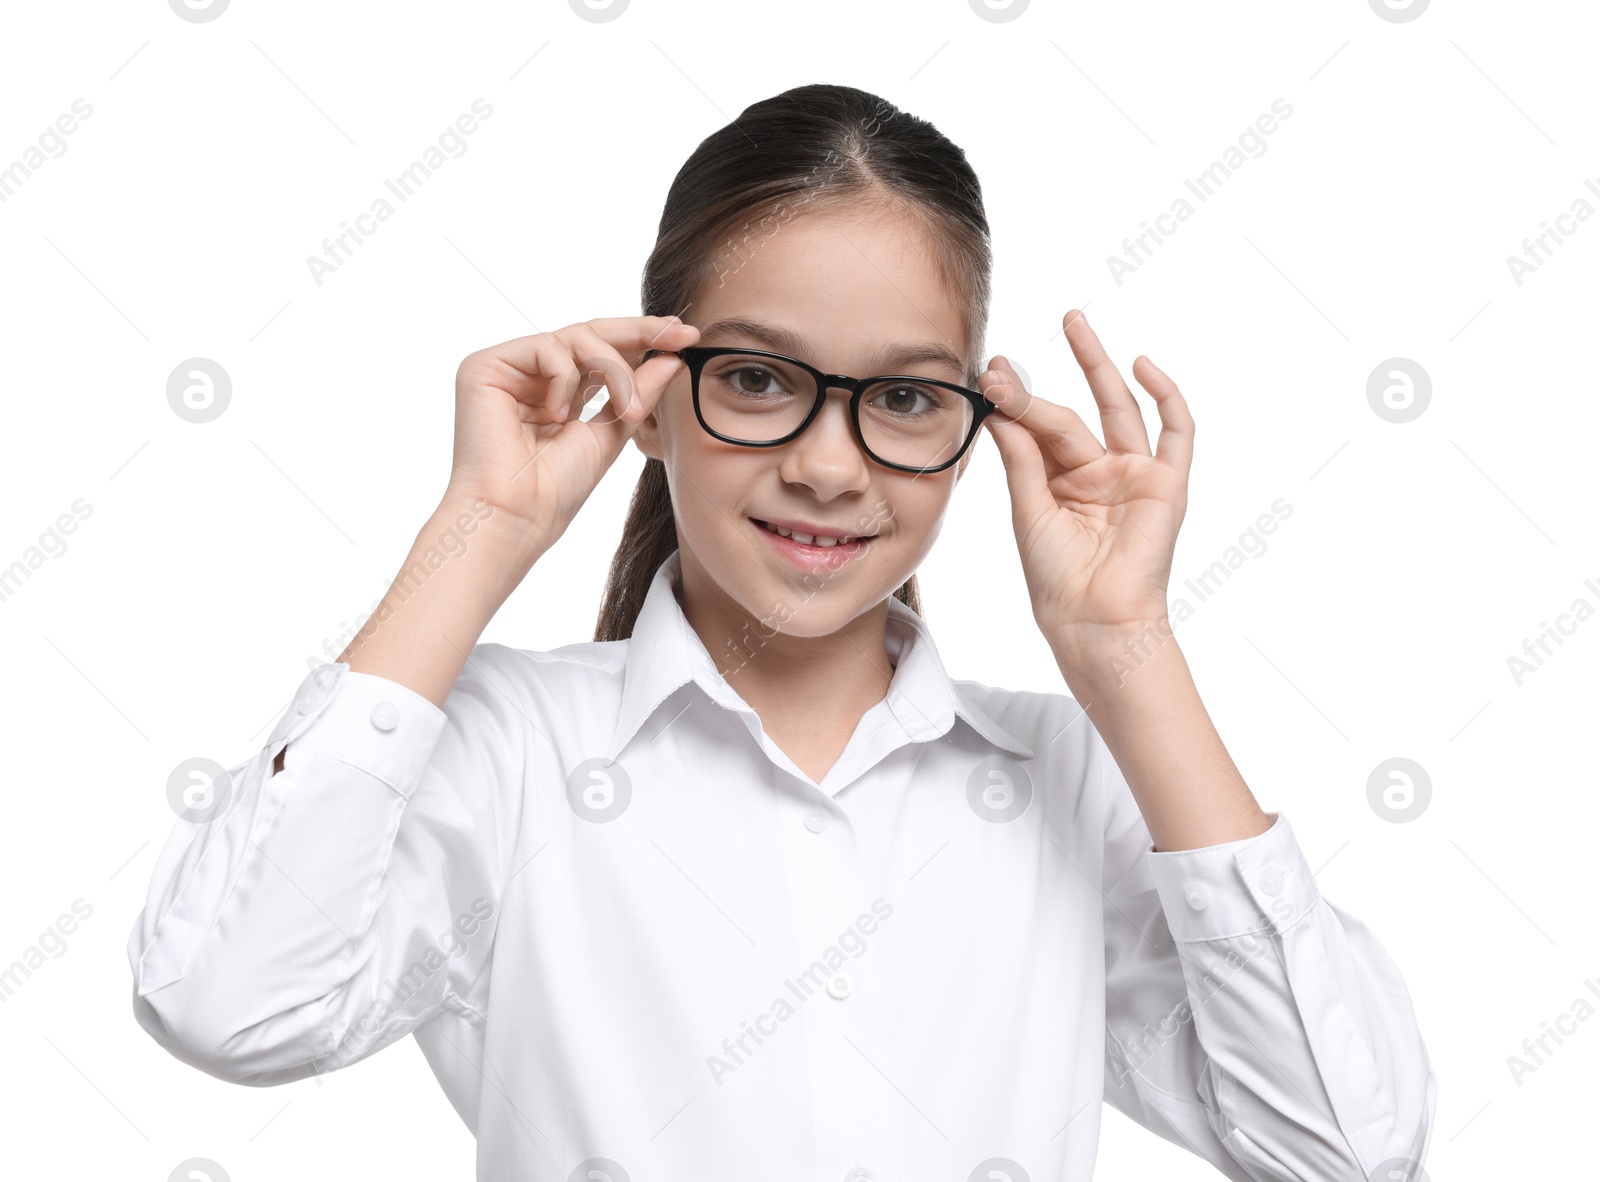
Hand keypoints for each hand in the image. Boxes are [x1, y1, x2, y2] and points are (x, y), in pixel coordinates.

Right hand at [445, 316, 699, 548]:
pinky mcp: (484, 366)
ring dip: (613, 369)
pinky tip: (559, 416)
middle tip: (679, 336)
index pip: (603, 352)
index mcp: (558, 392)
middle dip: (640, 333)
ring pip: (575, 336)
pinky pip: (546, 347)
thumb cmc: (557, 489)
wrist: (518, 516)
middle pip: (590, 333)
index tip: (686, 339)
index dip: (644, 340)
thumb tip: (672, 358)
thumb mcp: (613, 432)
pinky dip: (566, 379)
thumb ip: (639, 392)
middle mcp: (531, 375)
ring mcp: (508, 369)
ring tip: (627, 411)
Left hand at [978, 309, 1192, 653]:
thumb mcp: (1028, 511)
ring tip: (1073, 322)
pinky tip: (1142, 363)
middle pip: (1068, 415)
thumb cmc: (1058, 580)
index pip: (1036, 432)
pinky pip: (1176, 432)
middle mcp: (1097, 474)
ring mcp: (1133, 475)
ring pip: (1115, 409)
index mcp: (1060, 484)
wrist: (1093, 620)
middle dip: (1038, 386)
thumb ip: (1022, 457)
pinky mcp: (1165, 484)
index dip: (1014, 404)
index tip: (988, 376)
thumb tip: (1000, 406)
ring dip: (1097, 363)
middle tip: (1011, 352)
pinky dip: (1166, 396)